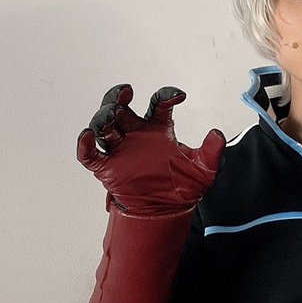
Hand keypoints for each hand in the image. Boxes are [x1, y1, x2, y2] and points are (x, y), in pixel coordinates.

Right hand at [77, 84, 224, 215]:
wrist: (167, 210)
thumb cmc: (183, 186)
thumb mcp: (203, 169)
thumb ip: (212, 152)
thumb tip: (218, 134)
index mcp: (158, 128)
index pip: (158, 104)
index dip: (166, 96)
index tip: (179, 96)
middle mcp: (136, 134)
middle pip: (121, 108)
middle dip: (118, 97)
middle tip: (125, 91)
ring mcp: (120, 150)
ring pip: (104, 126)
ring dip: (103, 117)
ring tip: (111, 115)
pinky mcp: (107, 168)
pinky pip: (90, 155)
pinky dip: (84, 145)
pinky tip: (87, 136)